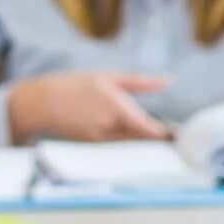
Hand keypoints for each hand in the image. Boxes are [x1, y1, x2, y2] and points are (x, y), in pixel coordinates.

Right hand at [8, 71, 170, 142]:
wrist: (43, 103)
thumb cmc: (77, 85)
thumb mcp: (110, 77)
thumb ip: (141, 83)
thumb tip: (168, 82)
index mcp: (117, 108)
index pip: (149, 128)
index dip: (166, 134)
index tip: (180, 134)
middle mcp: (110, 128)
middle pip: (142, 139)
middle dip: (156, 138)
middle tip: (173, 136)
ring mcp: (101, 140)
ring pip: (131, 144)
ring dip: (143, 141)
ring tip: (156, 137)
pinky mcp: (94, 146)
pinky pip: (117, 146)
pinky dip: (127, 142)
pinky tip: (132, 137)